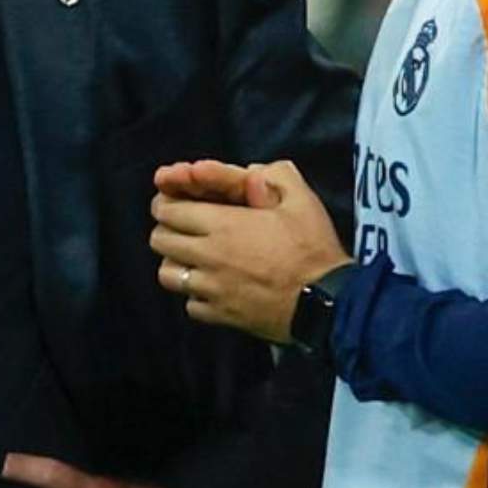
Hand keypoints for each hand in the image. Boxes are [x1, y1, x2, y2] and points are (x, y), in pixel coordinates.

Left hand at [150, 159, 351, 343]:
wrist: (327, 303)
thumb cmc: (313, 248)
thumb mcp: (301, 200)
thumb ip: (275, 176)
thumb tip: (252, 172)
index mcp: (223, 224)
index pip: (168, 210)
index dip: (167, 203)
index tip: (177, 203)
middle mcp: (208, 256)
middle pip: (159, 240)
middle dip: (167, 229)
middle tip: (184, 228)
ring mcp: (211, 289)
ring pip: (167, 275)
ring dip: (176, 263)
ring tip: (193, 259)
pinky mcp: (220, 316)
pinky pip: (189, 305)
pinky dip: (195, 295)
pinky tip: (212, 287)